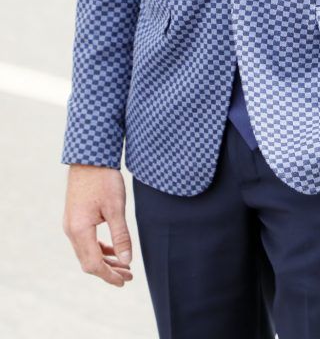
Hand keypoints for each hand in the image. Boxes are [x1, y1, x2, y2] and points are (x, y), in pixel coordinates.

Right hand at [63, 165, 133, 286]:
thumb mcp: (116, 207)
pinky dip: (99, 249)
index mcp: (79, 230)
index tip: (125, 281)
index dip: (109, 276)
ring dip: (104, 261)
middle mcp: (71, 230)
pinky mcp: (74, 217)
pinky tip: (113, 250)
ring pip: (86, 252)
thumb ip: (120, 236)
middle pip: (88, 262)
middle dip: (108, 271)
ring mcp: (71, 224)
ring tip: (124, 265)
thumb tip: (127, 260)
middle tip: (128, 276)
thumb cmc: (103, 179)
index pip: (94, 264)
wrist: (89, 157)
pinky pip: (85, 241)